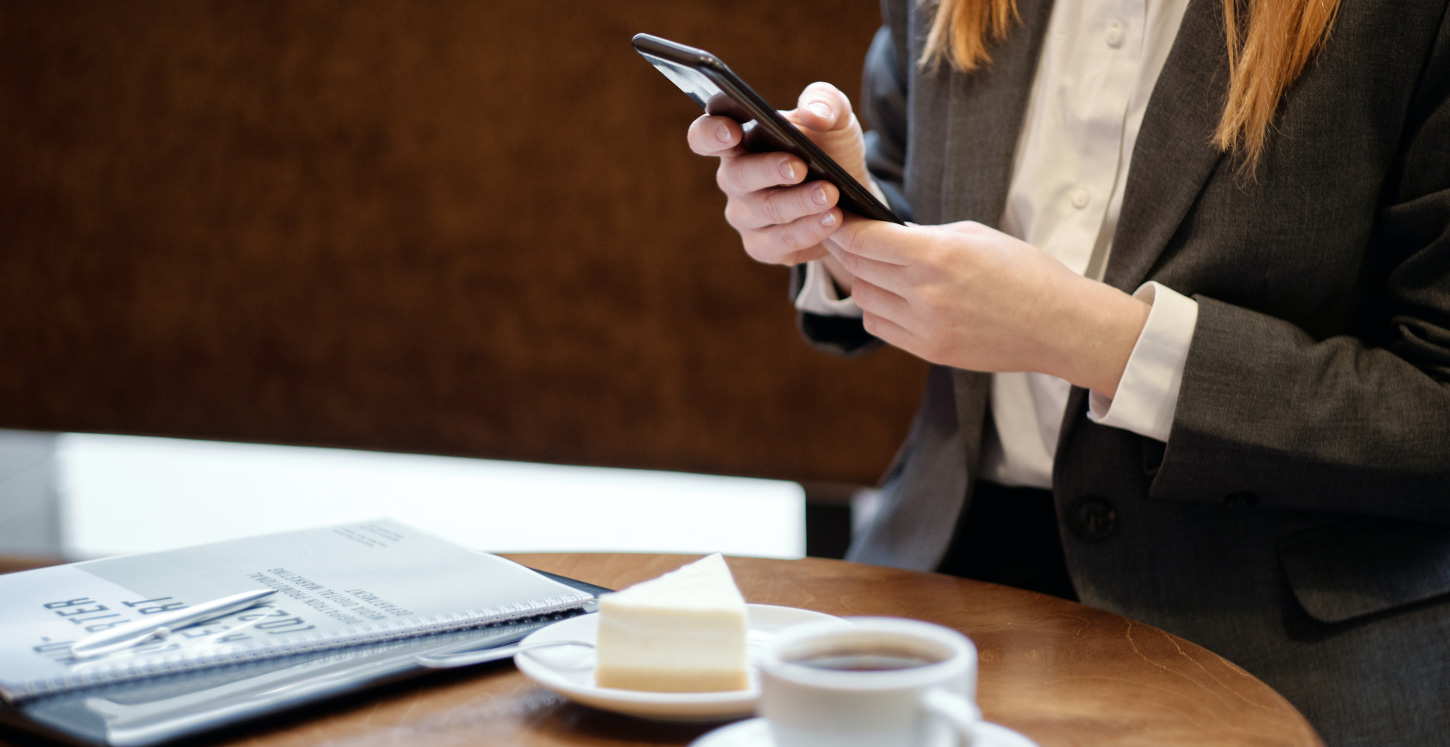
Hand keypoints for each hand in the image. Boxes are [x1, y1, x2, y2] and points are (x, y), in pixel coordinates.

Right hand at [686, 82, 869, 279]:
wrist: (853, 196)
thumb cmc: (831, 150)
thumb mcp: (836, 117)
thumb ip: (825, 101)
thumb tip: (813, 112)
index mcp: (739, 141)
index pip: (705, 135)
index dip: (711, 133)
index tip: (732, 130)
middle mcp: (734, 178)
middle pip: (737, 176)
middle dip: (769, 170)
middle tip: (800, 167)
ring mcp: (745, 215)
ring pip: (765, 210)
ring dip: (799, 202)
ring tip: (831, 194)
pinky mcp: (763, 246)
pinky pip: (779, 242)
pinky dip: (808, 230)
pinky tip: (832, 219)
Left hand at [825, 217, 1151, 396]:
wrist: (1060, 325)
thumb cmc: (1025, 272)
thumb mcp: (975, 236)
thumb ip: (925, 236)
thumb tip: (886, 235)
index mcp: (937, 256)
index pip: (864, 240)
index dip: (843, 227)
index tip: (835, 217)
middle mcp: (925, 293)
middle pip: (857, 268)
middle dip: (847, 249)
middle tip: (844, 236)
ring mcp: (924, 326)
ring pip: (863, 298)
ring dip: (863, 280)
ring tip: (877, 267)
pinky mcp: (928, 350)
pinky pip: (879, 326)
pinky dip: (878, 308)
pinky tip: (894, 296)